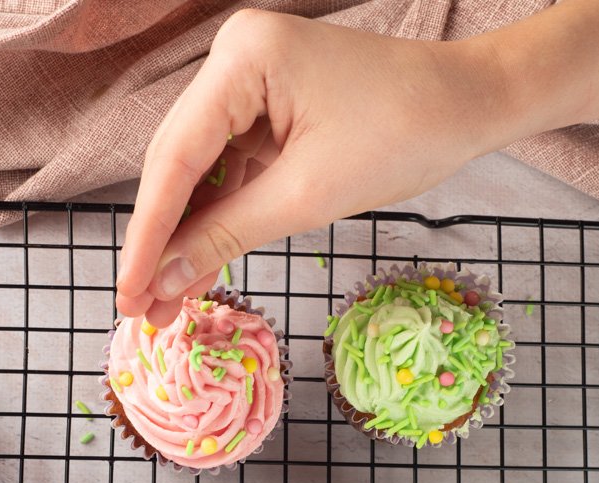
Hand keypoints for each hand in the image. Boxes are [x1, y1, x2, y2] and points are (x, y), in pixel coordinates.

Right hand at [114, 10, 504, 325]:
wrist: (471, 104)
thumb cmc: (405, 134)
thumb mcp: (308, 196)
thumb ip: (226, 236)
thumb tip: (163, 282)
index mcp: (243, 59)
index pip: (176, 158)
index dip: (147, 234)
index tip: (127, 292)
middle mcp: (233, 59)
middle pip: (177, 163)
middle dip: (161, 241)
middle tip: (140, 308)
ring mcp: (248, 82)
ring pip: (199, 172)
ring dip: (186, 237)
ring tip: (166, 303)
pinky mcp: (266, 106)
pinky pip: (229, 169)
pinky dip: (219, 218)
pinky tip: (199, 268)